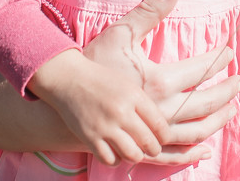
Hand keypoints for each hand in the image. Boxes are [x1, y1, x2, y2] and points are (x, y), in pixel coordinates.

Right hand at [28, 49, 167, 165]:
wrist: (69, 78)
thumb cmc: (102, 79)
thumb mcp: (129, 83)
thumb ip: (147, 102)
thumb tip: (170, 120)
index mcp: (134, 96)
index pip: (160, 124)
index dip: (165, 135)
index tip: (164, 137)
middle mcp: (122, 112)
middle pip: (149, 143)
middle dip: (154, 148)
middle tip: (153, 147)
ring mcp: (105, 126)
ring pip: (132, 155)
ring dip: (136, 155)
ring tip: (136, 151)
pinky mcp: (89, 137)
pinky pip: (110, 160)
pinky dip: (116, 160)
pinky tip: (116, 152)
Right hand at [85, 0, 239, 164]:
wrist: (63, 92)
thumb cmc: (93, 61)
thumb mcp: (122, 32)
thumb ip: (151, 10)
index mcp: (158, 81)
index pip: (200, 71)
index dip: (218, 60)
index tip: (229, 52)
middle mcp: (158, 110)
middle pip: (204, 105)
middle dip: (226, 94)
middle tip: (239, 83)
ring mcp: (147, 133)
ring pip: (192, 134)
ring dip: (215, 123)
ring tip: (229, 112)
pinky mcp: (136, 146)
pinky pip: (168, 157)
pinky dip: (189, 156)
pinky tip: (202, 152)